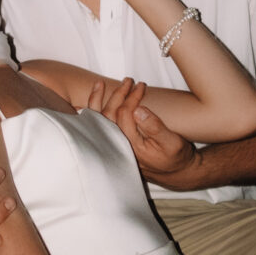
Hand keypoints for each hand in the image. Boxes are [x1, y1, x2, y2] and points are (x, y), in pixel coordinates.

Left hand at [81, 78, 195, 180]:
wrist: (175, 174)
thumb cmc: (175, 157)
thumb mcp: (172, 142)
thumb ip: (155, 127)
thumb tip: (138, 110)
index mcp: (132, 145)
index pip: (124, 115)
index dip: (132, 97)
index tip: (141, 86)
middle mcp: (119, 146)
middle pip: (110, 115)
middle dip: (118, 94)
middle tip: (128, 81)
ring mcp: (114, 146)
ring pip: (99, 122)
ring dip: (97, 101)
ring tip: (99, 84)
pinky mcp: (114, 146)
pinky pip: (96, 130)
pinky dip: (88, 118)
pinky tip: (80, 108)